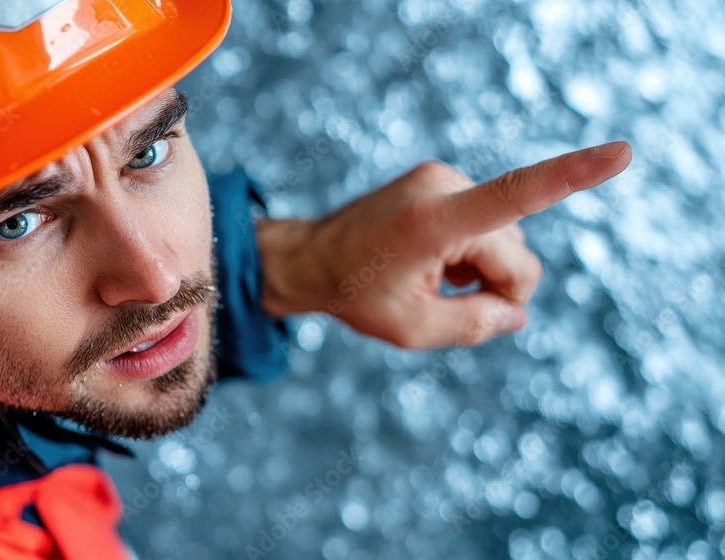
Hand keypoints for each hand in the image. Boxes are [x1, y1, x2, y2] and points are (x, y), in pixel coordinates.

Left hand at [257, 141, 631, 348]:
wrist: (310, 257)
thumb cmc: (354, 293)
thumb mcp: (413, 329)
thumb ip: (476, 324)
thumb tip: (517, 311)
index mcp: (433, 221)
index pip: (516, 196)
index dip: (574, 177)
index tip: (621, 153)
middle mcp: (442, 187)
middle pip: (517, 252)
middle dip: (498, 287)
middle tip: (446, 299)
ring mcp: (442, 178)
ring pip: (506, 239)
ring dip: (481, 269)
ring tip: (430, 275)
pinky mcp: (443, 181)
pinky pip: (487, 224)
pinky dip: (472, 252)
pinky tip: (435, 261)